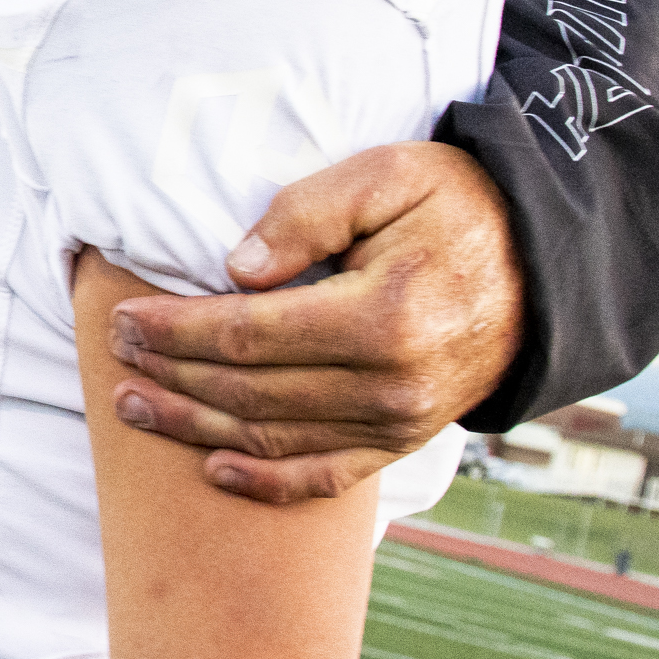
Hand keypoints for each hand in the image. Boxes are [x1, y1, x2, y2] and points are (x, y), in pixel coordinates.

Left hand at [105, 141, 521, 505]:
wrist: (542, 265)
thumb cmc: (455, 204)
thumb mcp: (387, 175)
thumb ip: (308, 213)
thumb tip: (237, 270)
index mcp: (382, 318)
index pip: (247, 335)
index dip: (176, 331)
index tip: (125, 319)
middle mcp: (389, 387)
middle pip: (249, 392)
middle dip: (170, 375)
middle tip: (115, 355)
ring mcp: (398, 424)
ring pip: (272, 438)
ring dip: (194, 428)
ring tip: (133, 407)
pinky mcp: (402, 441)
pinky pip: (325, 477)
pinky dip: (265, 482)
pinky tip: (213, 472)